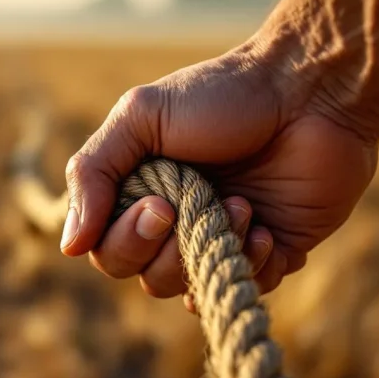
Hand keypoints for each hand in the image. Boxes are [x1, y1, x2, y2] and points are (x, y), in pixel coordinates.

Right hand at [60, 40, 378, 310]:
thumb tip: (69, 246)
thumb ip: (93, 173)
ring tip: (244, 207)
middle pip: (144, 274)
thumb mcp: (140, 117)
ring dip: (213, 253)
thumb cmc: (220, 95)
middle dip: (167, 252)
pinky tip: (268, 228)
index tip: (159, 205)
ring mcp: (220, 237)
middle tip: (194, 206)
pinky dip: (254, 266)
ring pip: (190, 289)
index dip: (125, 239)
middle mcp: (175, 220)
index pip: (107, 247)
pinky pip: (246, 286)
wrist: (309, 89)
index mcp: (139, 190)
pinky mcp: (268, 250)